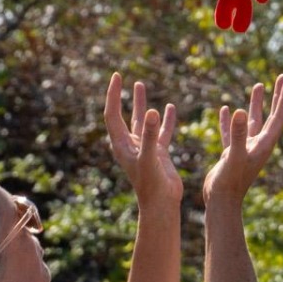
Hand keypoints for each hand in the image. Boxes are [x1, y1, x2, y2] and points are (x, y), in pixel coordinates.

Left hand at [105, 73, 182, 208]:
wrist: (162, 205)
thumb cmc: (151, 185)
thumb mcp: (150, 158)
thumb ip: (149, 135)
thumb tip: (150, 111)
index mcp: (122, 144)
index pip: (112, 114)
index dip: (113, 94)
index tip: (117, 76)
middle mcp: (130, 144)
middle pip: (122, 114)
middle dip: (121, 96)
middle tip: (121, 77)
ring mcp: (144, 148)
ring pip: (141, 120)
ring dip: (140, 103)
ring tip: (140, 85)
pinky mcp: (158, 153)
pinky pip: (161, 131)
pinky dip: (165, 119)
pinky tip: (170, 107)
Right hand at [203, 74, 282, 206]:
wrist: (220, 202)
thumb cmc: (229, 182)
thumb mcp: (233, 155)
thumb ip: (236, 134)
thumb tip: (238, 111)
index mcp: (264, 144)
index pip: (279, 116)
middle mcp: (258, 145)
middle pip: (271, 115)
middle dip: (277, 97)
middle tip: (282, 77)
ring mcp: (245, 149)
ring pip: (252, 121)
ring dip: (256, 104)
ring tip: (258, 86)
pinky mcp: (232, 154)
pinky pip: (232, 131)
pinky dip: (230, 120)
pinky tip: (226, 109)